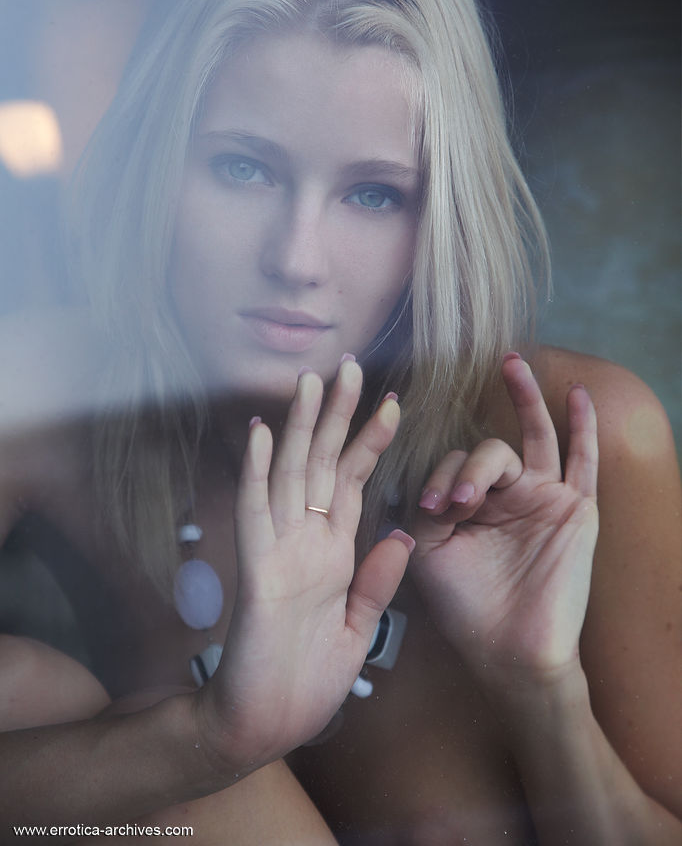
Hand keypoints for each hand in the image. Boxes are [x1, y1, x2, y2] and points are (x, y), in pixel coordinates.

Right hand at [195, 359, 412, 773]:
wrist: (268, 726)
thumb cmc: (308, 680)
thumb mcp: (359, 627)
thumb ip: (377, 580)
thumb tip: (404, 534)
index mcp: (332, 551)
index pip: (353, 481)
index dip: (371, 441)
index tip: (393, 401)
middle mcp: (305, 540)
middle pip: (321, 464)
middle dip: (337, 416)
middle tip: (351, 367)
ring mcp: (278, 551)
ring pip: (287, 475)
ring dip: (297, 429)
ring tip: (309, 382)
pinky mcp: (257, 571)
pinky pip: (254, 514)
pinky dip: (254, 473)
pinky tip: (259, 434)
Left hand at [410, 355, 598, 685]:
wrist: (508, 652)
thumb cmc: (464, 608)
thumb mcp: (428, 553)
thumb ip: (424, 510)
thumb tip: (423, 480)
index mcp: (468, 505)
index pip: (453, 466)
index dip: (440, 479)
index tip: (433, 509)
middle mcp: (505, 495)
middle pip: (487, 451)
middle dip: (470, 470)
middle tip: (460, 502)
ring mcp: (543, 498)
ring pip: (533, 439)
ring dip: (524, 398)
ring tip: (511, 364)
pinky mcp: (576, 509)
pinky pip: (583, 460)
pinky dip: (582, 427)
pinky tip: (577, 395)